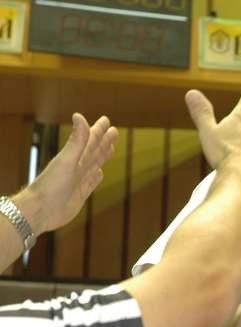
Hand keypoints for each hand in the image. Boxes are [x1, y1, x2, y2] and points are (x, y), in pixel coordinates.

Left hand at [23, 113, 117, 233]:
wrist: (40, 210)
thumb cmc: (50, 185)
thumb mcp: (66, 160)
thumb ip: (76, 141)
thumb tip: (79, 116)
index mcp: (75, 157)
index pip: (90, 140)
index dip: (98, 130)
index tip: (106, 121)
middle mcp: (78, 167)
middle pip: (94, 150)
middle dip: (104, 140)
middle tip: (114, 130)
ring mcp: (79, 180)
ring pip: (95, 164)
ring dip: (102, 156)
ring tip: (110, 148)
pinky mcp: (80, 193)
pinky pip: (92, 182)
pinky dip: (97, 176)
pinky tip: (99, 172)